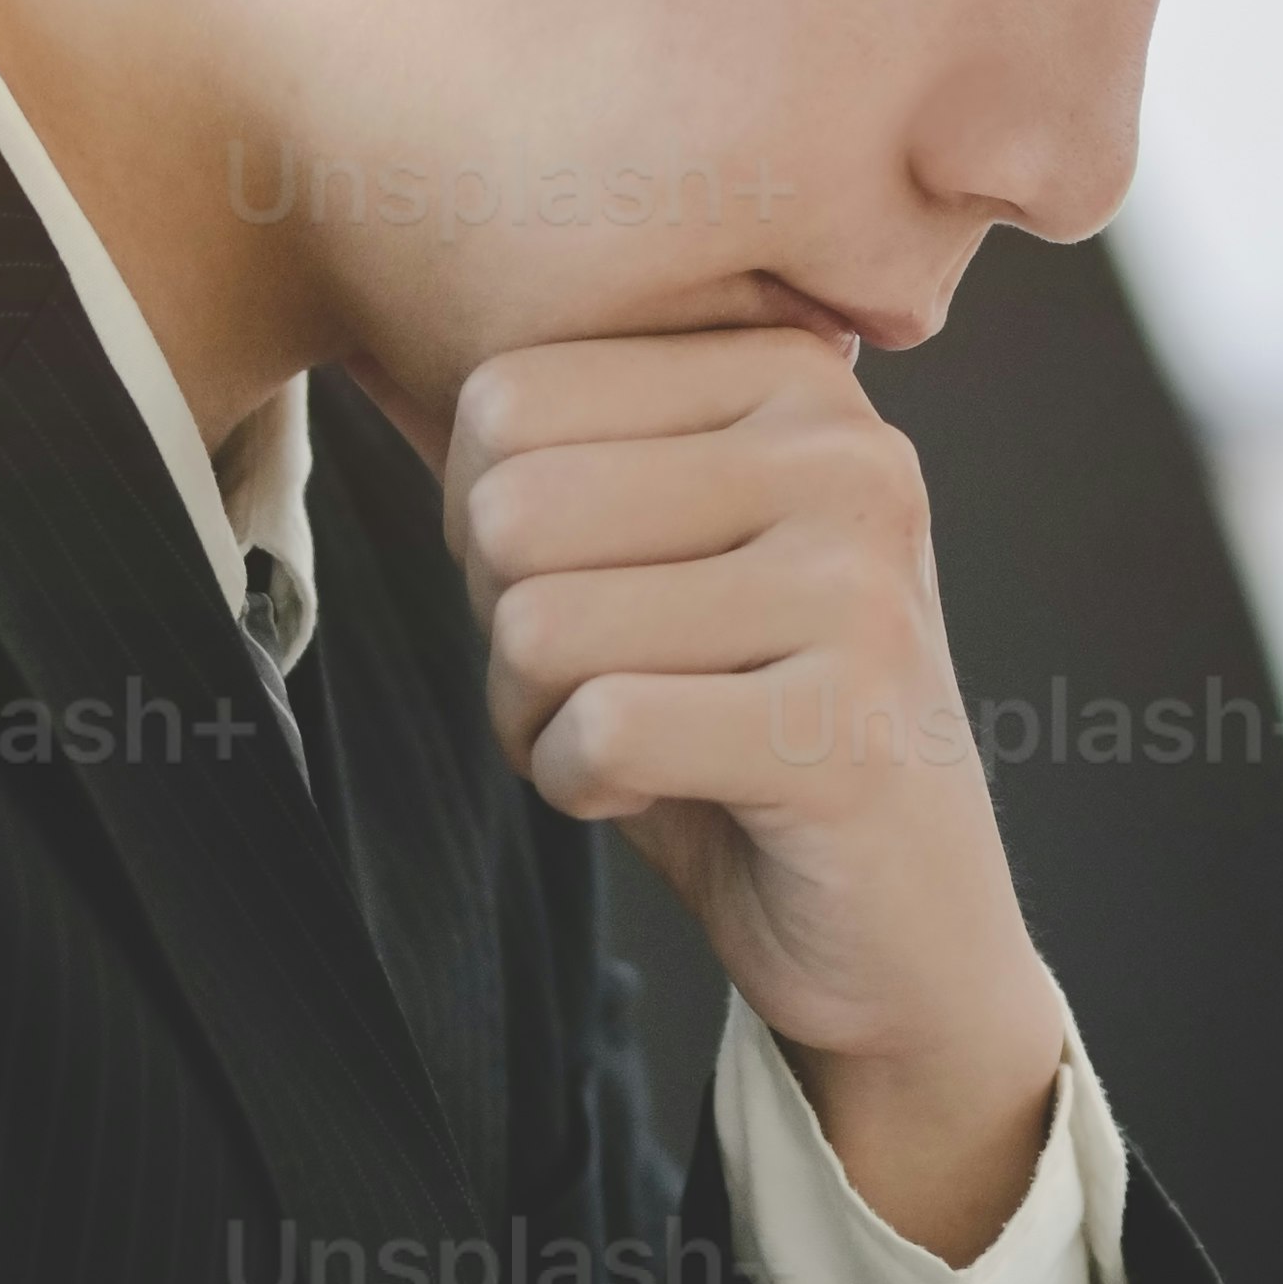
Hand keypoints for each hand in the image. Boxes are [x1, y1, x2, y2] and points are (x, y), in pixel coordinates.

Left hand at [445, 326, 1065, 1256]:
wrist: (902, 925)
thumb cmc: (744, 722)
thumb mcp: (665, 549)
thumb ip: (566, 450)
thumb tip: (380, 358)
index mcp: (799, 379)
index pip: (507, 394)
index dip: (486, 524)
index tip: (590, 592)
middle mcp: (848, 457)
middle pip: (509, 507)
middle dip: (505, 626)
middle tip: (604, 683)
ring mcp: (859, 590)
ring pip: (537, 623)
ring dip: (536, 718)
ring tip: (638, 741)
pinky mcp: (843, 729)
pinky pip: (596, 730)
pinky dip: (580, 787)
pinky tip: (663, 792)